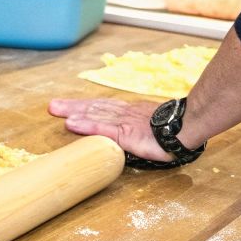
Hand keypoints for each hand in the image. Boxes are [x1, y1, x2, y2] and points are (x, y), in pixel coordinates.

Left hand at [48, 97, 171, 160]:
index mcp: (130, 113)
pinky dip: (86, 126)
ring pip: (95, 115)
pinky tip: (72, 123)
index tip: (69, 107)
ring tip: (56, 110)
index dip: (85, 106)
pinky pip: (103, 129)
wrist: (187, 126)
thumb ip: (141, 127)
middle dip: (73, 106)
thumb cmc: (173, 129)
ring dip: (74, 112)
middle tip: (53, 106)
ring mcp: (124, 122)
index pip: (103, 108)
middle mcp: (124, 114)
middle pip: (95, 108)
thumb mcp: (153, 125)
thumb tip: (131, 134)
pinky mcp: (125, 133)